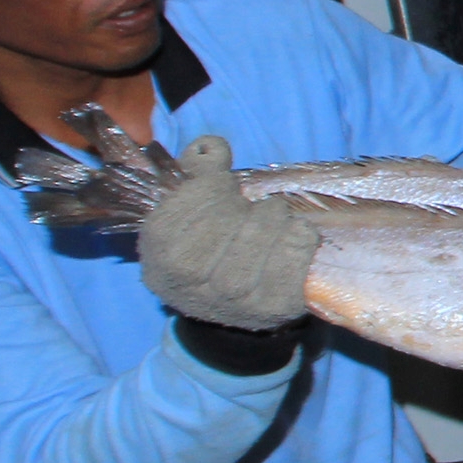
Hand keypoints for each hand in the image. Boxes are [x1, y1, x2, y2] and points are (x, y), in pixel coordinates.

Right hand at [138, 135, 318, 330]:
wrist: (221, 316)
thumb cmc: (203, 251)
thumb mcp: (186, 212)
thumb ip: (197, 172)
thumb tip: (211, 146)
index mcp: (161, 245)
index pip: (202, 192)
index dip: (219, 186)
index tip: (223, 194)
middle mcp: (191, 276)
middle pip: (235, 213)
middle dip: (247, 205)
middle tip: (250, 212)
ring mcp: (233, 296)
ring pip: (268, 229)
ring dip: (276, 218)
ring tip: (272, 222)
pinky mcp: (274, 305)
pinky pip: (298, 251)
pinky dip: (301, 236)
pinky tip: (292, 238)